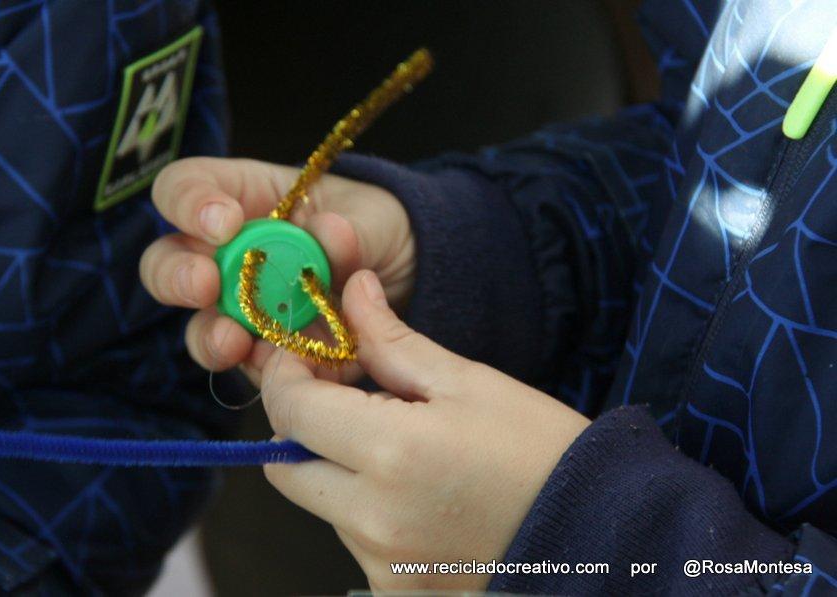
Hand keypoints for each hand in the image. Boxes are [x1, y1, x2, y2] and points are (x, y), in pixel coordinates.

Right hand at [140, 157, 413, 379]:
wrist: (404, 277)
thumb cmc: (371, 226)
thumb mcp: (369, 214)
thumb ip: (350, 227)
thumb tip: (329, 233)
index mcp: (238, 197)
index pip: (182, 188)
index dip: (188, 203)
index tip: (223, 222)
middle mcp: (224, 255)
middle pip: (165, 263)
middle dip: (178, 276)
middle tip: (204, 285)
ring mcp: (238, 309)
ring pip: (198, 326)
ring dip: (210, 335)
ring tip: (234, 340)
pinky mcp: (263, 353)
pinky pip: (248, 367)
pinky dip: (261, 369)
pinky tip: (279, 366)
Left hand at [259, 269, 588, 591]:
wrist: (602, 535)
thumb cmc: (542, 451)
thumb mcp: (468, 382)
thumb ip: (392, 340)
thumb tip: (352, 292)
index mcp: (392, 454)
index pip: (292, 412)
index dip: (287, 376)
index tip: (308, 357)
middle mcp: (374, 519)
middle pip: (285, 466)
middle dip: (302, 425)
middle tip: (346, 396)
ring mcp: (382, 565)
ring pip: (321, 502)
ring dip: (339, 466)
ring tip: (404, 445)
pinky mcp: (395, 591)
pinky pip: (353, 540)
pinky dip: (366, 508)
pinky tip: (416, 490)